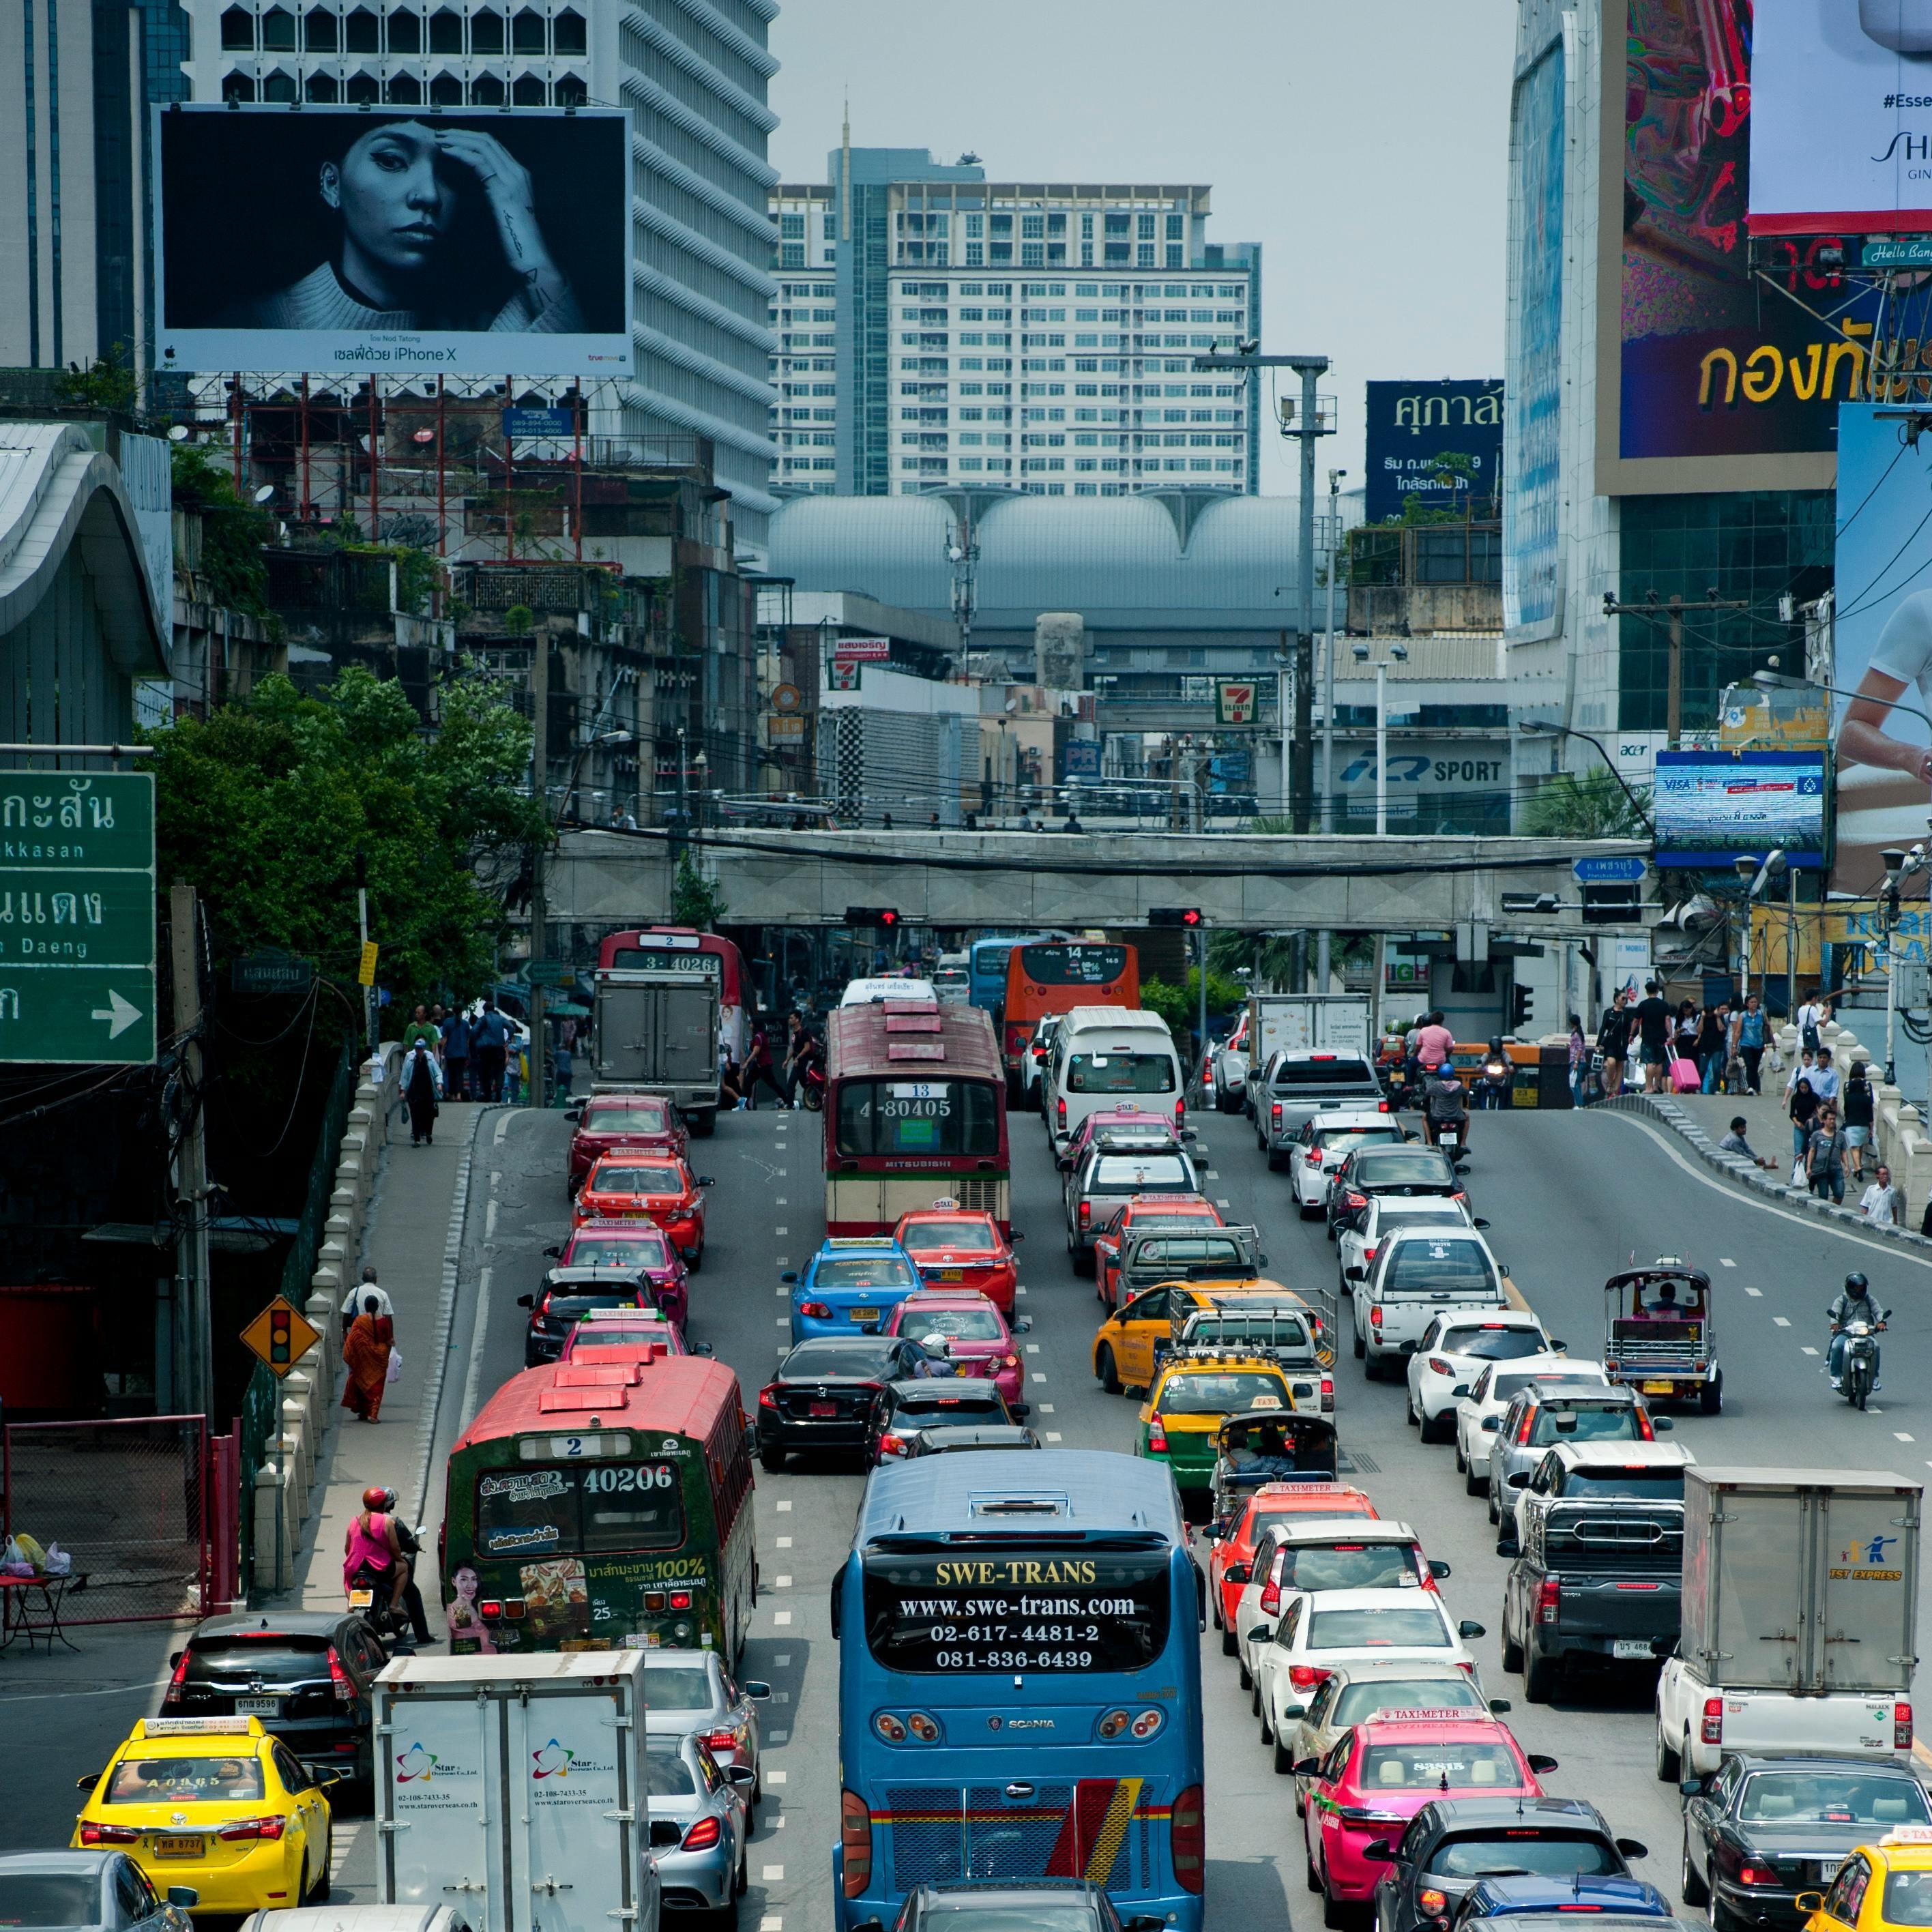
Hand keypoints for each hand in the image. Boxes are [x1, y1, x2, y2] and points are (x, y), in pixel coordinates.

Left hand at [432, 127, 561, 282]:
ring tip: (440, 140)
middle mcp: (518, 173)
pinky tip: (447, 152)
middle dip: (461, 134)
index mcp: (520, 176)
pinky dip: (460, 153)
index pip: (493, 146)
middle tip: (441, 134)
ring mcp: (513, 179)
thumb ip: (493, 193)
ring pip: (482, 146)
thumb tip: (473, 185)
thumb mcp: (503, 211)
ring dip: (458, 140)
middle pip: (487, 140)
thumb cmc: (516, 242)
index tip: (451, 139)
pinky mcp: (503, 189)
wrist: (531, 259)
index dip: (470, 138)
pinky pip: (479, 161)